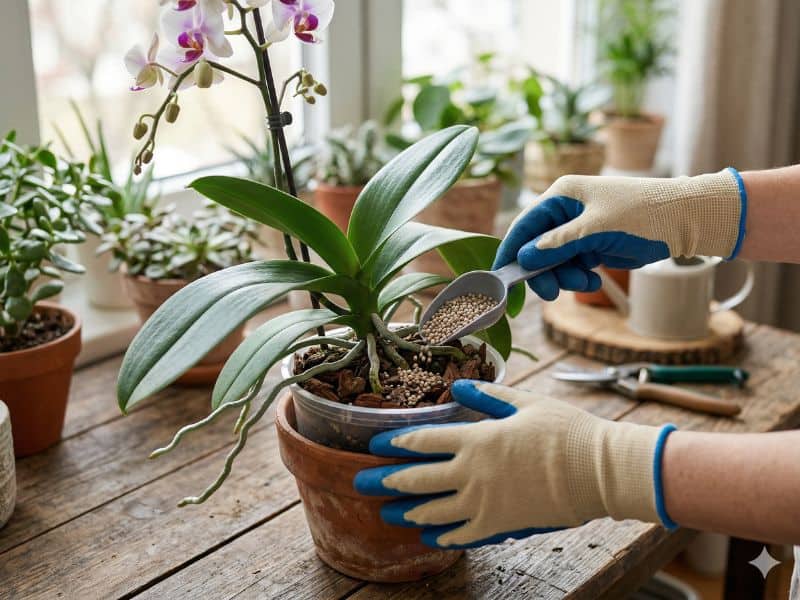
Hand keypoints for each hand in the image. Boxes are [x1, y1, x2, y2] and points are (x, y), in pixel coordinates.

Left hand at [354, 380, 676, 548]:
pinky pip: (462, 535)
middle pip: (417, 479)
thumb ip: (487, 394)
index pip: (422, 441)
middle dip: (384, 482)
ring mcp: (484, 502)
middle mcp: (472, 472)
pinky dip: (442, 536)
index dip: (393, 443)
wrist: (597, 471)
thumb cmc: (564, 430)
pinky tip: (429, 537)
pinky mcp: (500, 525)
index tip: (372, 446)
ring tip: (388, 515)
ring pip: (433, 511)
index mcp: (476, 438)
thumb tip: (459, 382)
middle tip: (359, 485)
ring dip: (407, 512)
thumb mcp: (524, 403)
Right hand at [493, 169, 746, 299]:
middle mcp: (565, 210)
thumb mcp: (596, 230)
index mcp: (562, 195)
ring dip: (564, 277)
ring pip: (553, 261)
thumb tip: (524, 257)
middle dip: (544, 271)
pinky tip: (593, 280)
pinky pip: (571, 265)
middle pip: (536, 247)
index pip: (524, 225)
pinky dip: (577, 277)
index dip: (511, 250)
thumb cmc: (642, 214)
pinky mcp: (592, 244)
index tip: (500, 276)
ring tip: (585, 283)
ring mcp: (579, 228)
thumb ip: (558, 244)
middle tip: (551, 292)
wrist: (685, 220)